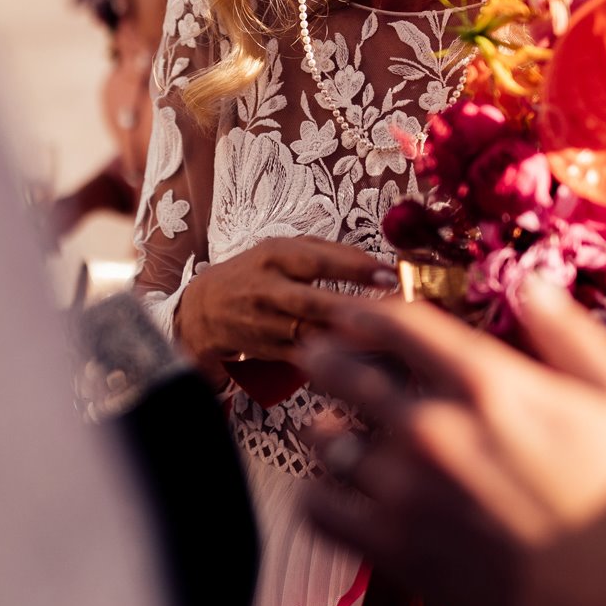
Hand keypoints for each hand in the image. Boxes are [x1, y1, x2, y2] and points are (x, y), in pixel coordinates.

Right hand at [175, 237, 396, 367]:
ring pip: (313, 335)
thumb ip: (329, 251)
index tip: (389, 276)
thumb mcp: (284, 248)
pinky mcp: (272, 351)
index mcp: (275, 255)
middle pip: (315, 303)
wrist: (208, 308)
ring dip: (352, 337)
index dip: (355, 268)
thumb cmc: (258, 272)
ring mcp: (268, 324)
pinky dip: (338, 357)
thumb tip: (377, 263)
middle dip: (357, 308)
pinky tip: (367, 356)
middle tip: (397, 310)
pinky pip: (310, 356)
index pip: (317, 260)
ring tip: (391, 336)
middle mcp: (269, 290)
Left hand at [295, 281, 605, 605]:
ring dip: (322, 425)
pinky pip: (320, 509)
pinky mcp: (394, 550)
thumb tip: (530, 282)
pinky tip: (330, 488)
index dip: (362, 311)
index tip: (347, 312)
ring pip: (326, 439)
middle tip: (315, 354)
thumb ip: (572, 332)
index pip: (397, 323)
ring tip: (326, 424)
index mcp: (488, 384)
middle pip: (346, 372)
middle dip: (325, 356)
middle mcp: (435, 428)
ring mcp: (407, 492)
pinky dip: (317, 492)